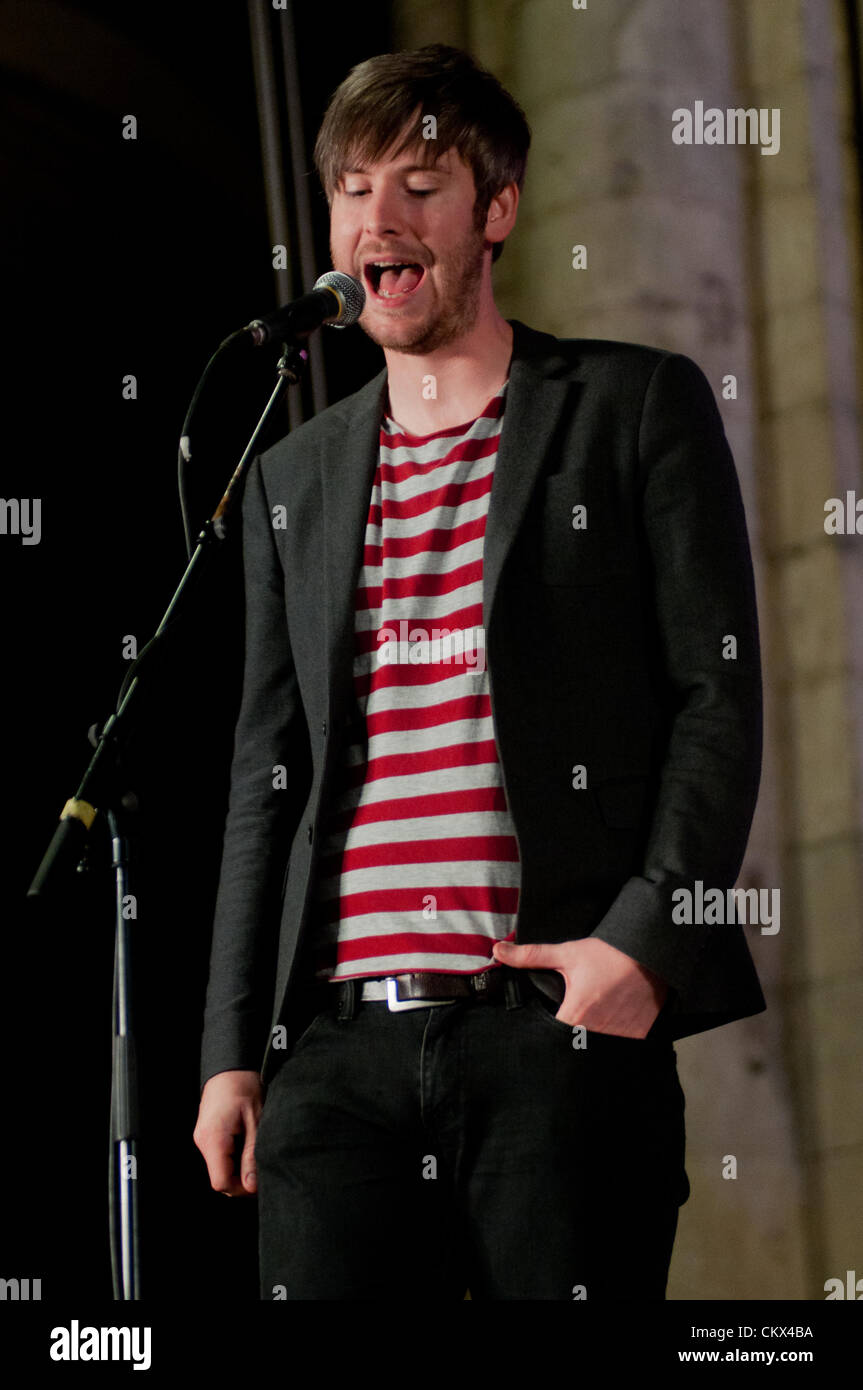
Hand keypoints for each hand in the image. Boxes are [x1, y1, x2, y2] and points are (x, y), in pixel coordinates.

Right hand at [193, 1069, 262, 1195]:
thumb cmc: (244, 1086)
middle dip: (242, 1180)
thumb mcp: (256, 1120)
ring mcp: (203, 1138)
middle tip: (263, 1169)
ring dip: (239, 1168)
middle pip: (220, 1178)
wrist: (231, 1064)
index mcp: (213, 1139)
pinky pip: (219, 1156)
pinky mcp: (207, 1134)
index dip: (242, 1188)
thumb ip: (252, 1154)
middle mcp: (203, 1141)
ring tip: (257, 1154)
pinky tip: (248, 1146)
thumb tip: (251, 1186)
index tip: (260, 1181)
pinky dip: (234, 1158)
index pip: (221, 1182)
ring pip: (220, 1167)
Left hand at [492, 937, 668, 1038]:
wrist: (652, 954)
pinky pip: (619, 1047)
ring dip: (593, 1038)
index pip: (552, 1037)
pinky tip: (614, 1023)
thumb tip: (497, 951)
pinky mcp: (637, 1037)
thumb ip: (531, 956)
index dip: (547, 1034)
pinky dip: (614, 1039)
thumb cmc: (609, 954)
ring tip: (595, 1020)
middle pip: (574, 1044)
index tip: (549, 1026)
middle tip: (577, 1018)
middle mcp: (596, 1032)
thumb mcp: (568, 953)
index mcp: (575, 1014)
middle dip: (570, 1037)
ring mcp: (618, 1037)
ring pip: (597, 1048)